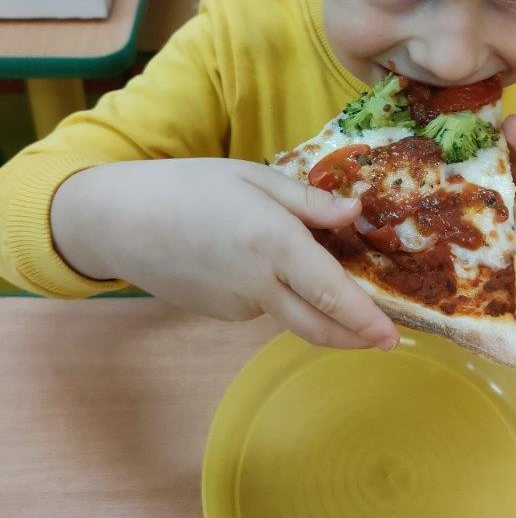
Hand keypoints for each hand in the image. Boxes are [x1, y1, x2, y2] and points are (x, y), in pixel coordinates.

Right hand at [51, 158, 398, 351]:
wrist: (120, 220)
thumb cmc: (190, 186)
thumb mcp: (254, 177)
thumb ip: (309, 201)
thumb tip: (355, 212)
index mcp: (274, 243)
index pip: (332, 294)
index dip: (366, 320)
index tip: (393, 337)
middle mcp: (259, 284)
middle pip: (318, 326)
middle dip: (355, 338)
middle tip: (384, 339)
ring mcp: (237, 306)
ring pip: (290, 313)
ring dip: (315, 306)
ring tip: (313, 268)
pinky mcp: (219, 314)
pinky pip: (261, 307)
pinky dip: (276, 293)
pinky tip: (255, 262)